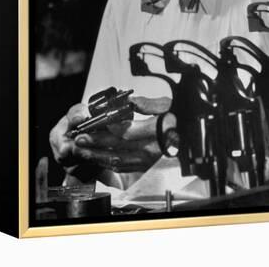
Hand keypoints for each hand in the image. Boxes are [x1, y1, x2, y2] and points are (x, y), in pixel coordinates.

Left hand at [50, 96, 171, 173]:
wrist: (189, 137)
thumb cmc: (179, 119)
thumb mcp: (168, 105)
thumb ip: (147, 103)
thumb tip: (129, 101)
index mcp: (158, 132)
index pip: (127, 131)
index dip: (108, 128)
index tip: (94, 123)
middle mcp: (152, 149)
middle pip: (118, 147)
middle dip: (96, 142)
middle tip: (79, 137)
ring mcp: (148, 160)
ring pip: (118, 159)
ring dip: (97, 155)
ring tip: (81, 148)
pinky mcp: (144, 166)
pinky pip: (123, 167)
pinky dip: (106, 162)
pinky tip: (96, 157)